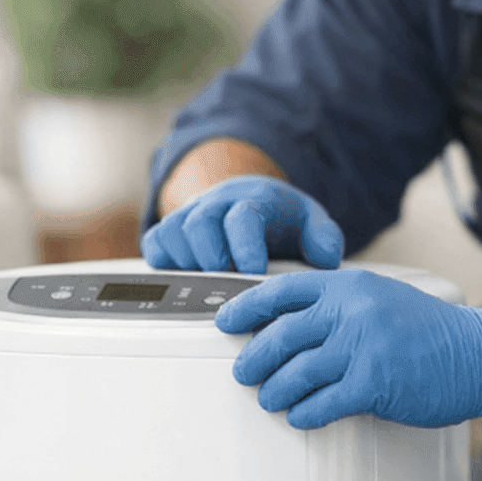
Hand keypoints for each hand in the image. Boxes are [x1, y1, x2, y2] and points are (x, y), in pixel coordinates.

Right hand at [142, 175, 344, 273]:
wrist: (250, 199)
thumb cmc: (280, 219)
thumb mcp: (311, 222)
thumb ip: (324, 238)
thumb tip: (326, 258)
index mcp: (254, 201)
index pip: (243, 217)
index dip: (245, 246)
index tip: (254, 272)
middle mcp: (217, 205)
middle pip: (201, 223)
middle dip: (213, 257)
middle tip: (228, 281)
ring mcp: (191, 217)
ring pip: (173, 233)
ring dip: (189, 263)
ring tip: (211, 281)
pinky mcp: (171, 231)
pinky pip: (155, 243)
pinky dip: (163, 261)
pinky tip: (186, 277)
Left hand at [215, 269, 481, 429]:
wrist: (480, 355)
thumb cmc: (433, 332)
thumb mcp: (382, 300)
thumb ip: (342, 306)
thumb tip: (294, 325)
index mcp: (350, 287)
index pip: (283, 291)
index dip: (247, 308)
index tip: (226, 321)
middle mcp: (353, 312)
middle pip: (282, 335)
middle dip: (254, 356)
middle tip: (243, 370)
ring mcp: (363, 347)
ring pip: (298, 372)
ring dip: (275, 390)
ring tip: (268, 399)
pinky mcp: (374, 383)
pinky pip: (324, 402)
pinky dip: (306, 412)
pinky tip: (300, 416)